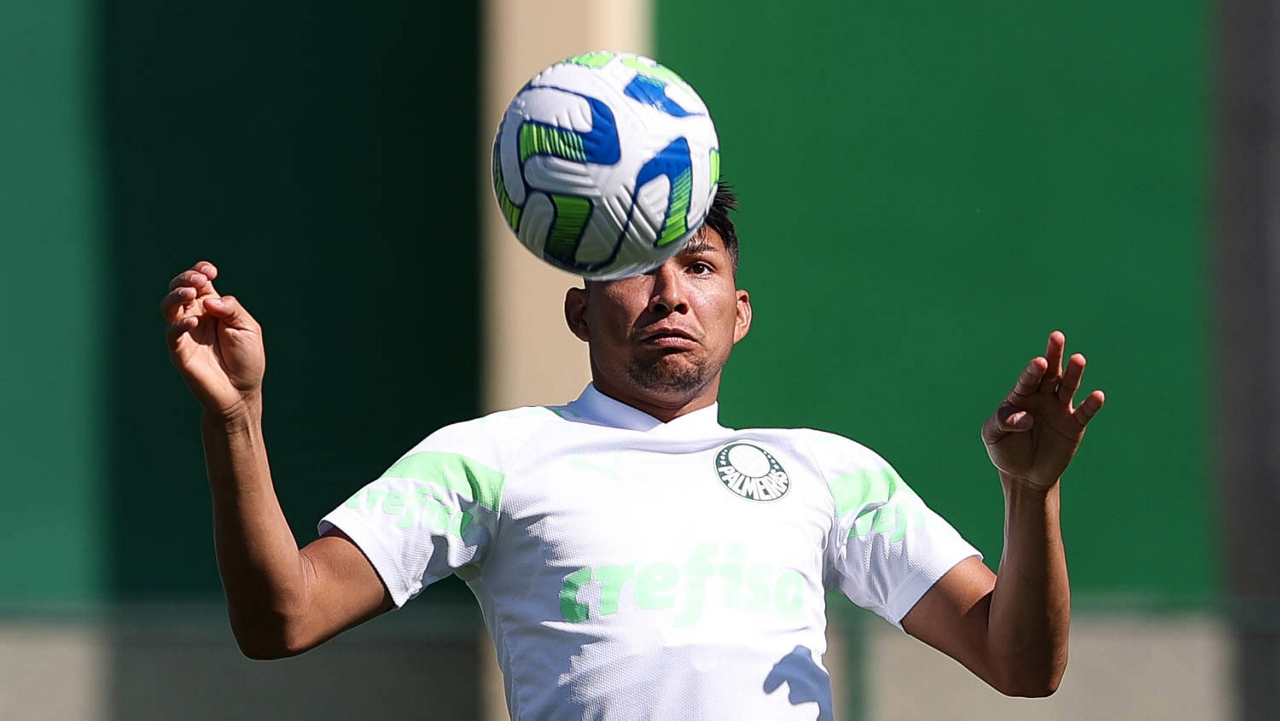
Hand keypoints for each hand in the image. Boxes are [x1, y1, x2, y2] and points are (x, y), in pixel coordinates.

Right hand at [161, 261, 264, 418]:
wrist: (240, 392)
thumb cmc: (247, 359)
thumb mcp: (247, 328)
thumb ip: (231, 309)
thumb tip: (210, 300)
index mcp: (213, 308)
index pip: (199, 283)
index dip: (200, 271)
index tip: (211, 271)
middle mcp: (196, 317)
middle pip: (180, 289)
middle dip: (186, 278)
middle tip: (200, 280)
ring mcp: (186, 333)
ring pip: (169, 307)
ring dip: (176, 295)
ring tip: (191, 293)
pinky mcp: (180, 351)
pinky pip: (171, 333)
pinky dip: (179, 324)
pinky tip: (194, 322)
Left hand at [981, 331, 1104, 490]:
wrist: (1024, 474)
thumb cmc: (1005, 450)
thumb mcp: (993, 436)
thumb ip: (1003, 422)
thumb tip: (1025, 418)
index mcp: (1020, 395)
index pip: (1027, 379)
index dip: (1032, 370)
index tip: (1038, 362)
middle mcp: (1042, 397)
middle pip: (1049, 372)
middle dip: (1053, 355)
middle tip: (1056, 337)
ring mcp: (1059, 409)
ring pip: (1068, 386)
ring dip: (1074, 373)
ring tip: (1079, 359)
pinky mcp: (1074, 425)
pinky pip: (1084, 412)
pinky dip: (1091, 404)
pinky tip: (1097, 395)